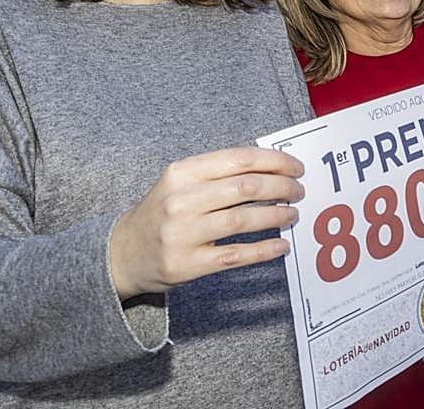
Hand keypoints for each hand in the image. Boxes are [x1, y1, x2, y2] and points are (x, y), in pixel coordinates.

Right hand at [109, 147, 304, 299]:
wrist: (123, 253)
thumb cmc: (162, 212)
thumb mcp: (180, 182)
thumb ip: (218, 172)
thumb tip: (272, 167)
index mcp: (180, 172)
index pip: (238, 159)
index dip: (274, 161)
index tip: (296, 167)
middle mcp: (180, 200)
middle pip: (245, 187)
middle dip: (281, 187)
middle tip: (299, 191)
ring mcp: (183, 234)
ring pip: (243, 219)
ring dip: (276, 215)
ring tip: (292, 214)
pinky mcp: (188, 264)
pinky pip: (236, 255)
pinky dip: (264, 249)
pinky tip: (281, 244)